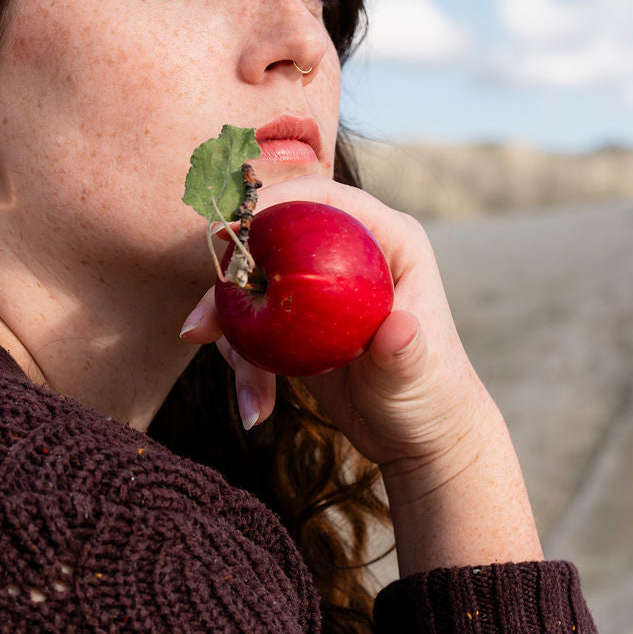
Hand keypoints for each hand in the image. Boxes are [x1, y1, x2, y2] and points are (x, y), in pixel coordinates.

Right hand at [180, 174, 491, 473]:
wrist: (416, 435)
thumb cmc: (431, 397)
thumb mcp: (417, 375)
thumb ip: (406, 353)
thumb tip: (400, 328)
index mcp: (386, 239)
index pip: (326, 198)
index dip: (275, 200)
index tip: (232, 227)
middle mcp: (346, 251)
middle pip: (272, 236)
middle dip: (228, 279)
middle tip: (200, 326)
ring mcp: (316, 284)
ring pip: (252, 284)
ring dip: (231, 336)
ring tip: (250, 396)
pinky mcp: (293, 317)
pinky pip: (250, 323)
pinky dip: (243, 362)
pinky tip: (254, 409)